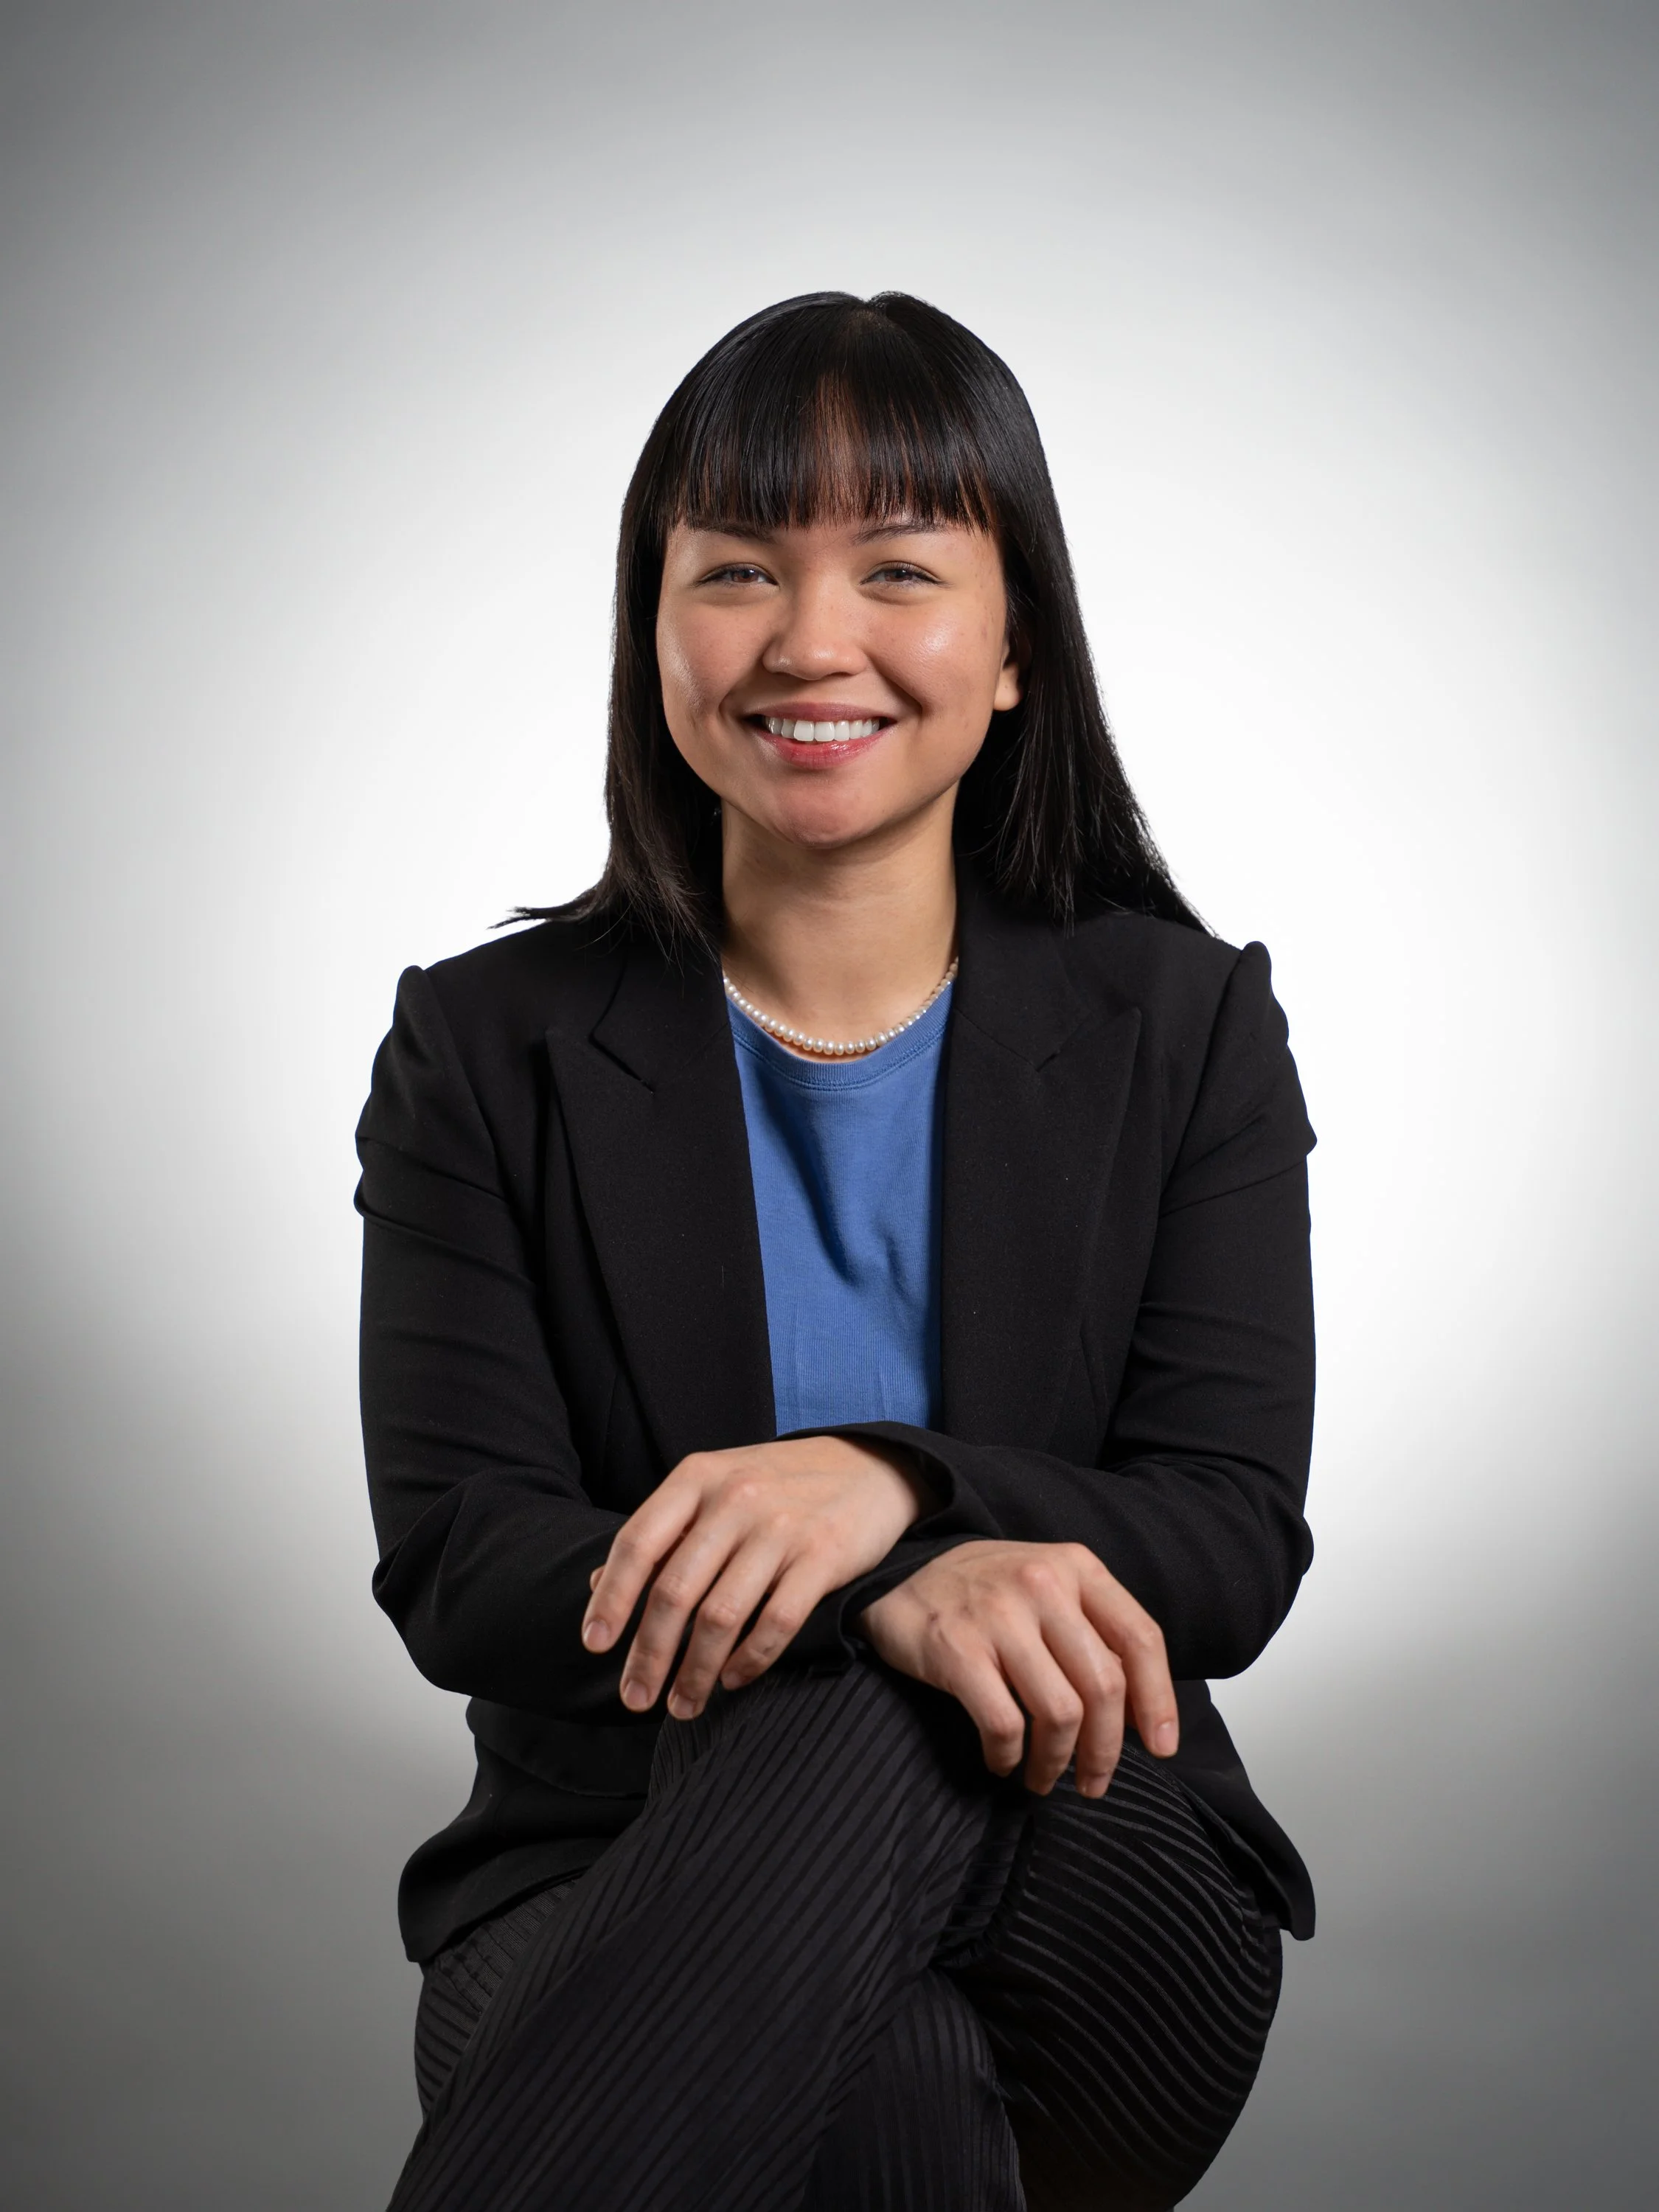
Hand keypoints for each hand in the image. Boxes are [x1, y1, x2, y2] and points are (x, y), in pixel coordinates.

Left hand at [581, 1437, 932, 1720]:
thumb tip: (594, 1584)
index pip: (638, 1543)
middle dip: (649, 1654)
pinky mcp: (823, 1556)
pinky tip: (734, 1680)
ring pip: (721, 1615)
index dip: (611, 1598)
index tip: (596, 1645)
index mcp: (698, 1477)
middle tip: (635, 1698)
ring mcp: (781, 1527)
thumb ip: (663, 1533)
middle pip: (675, 1590)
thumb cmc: (779, 1485)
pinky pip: (776, 1623)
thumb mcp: (715, 1488)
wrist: (870, 1467)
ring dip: (696, 1671)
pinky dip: (750, 1660)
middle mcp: (735, 1498)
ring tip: (682, 1705)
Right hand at [857, 1540, 1177, 1796]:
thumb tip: (1139, 1711)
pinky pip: (1004, 1724)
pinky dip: (1010, 1757)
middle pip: (1104, 1686)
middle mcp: (1042, 1584)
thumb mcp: (1047, 1587)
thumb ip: (1092, 1632)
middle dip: (1106, 1750)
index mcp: (1076, 1567)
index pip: (1141, 1638)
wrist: (896, 1572)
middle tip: (1094, 1782)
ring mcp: (998, 1615)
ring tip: (1044, 1777)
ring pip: (1060, 1713)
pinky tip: (1003, 1762)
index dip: (1159, 1701)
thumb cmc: (983, 1591)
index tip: (1161, 1748)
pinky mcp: (956, 1648)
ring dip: (1057, 1762)